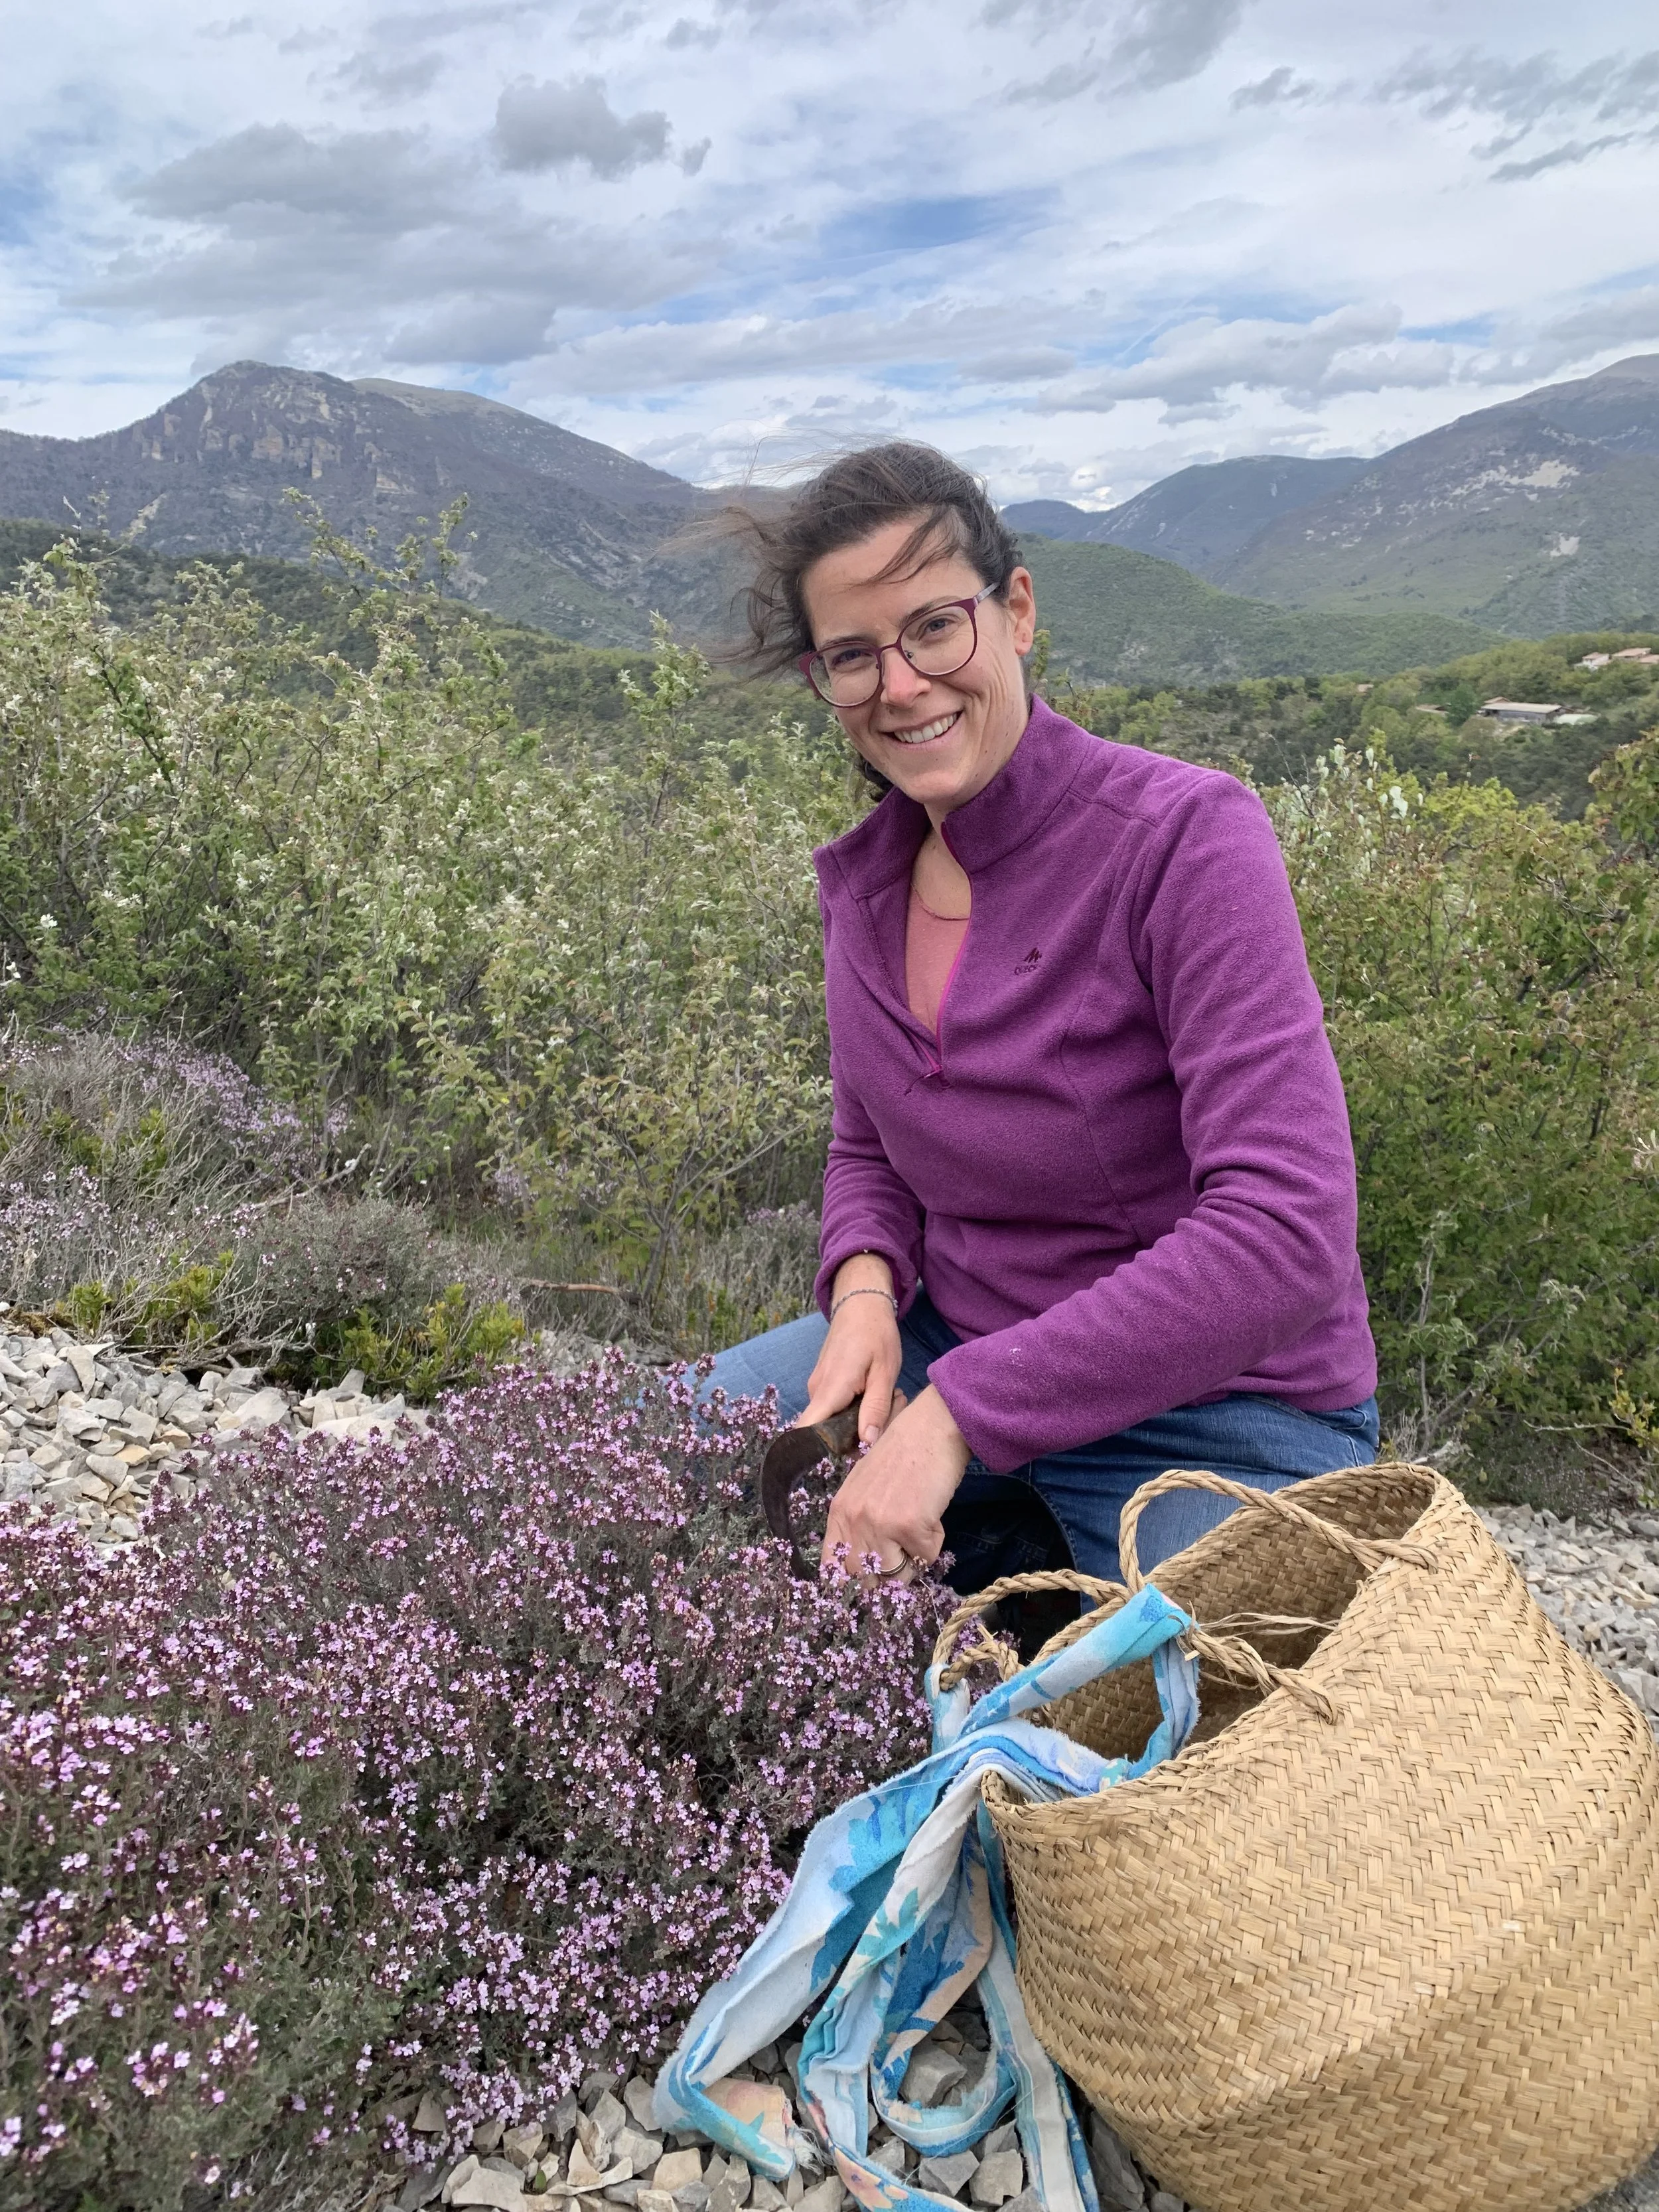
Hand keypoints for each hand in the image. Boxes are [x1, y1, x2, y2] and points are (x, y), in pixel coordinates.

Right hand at [798, 1255, 902, 1444]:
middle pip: (828, 1432)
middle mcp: (817, 1391)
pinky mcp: (824, 1384)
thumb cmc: (876, 1334)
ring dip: (862, 1417)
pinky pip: (836, 1407)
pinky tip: (877, 1391)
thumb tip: (866, 1443)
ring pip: (835, 1420)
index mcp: (831, 1389)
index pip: (807, 1431)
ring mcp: (818, 1387)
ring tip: (890, 1396)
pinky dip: (857, 1407)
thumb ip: (876, 1408)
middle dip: (859, 1433)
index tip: (848, 1457)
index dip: (817, 1451)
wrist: (861, 1302)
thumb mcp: (885, 1372)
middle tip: (892, 1410)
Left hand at [821, 1386, 971, 1575]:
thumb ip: (859, 1525)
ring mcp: (880, 1523)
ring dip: (912, 1561)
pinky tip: (932, 1516)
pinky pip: (925, 1557)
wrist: (930, 1429)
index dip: (852, 1582)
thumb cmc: (902, 1457)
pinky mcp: (909, 1525)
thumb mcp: (865, 1489)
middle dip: (886, 1576)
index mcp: (839, 1513)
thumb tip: (870, 1569)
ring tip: (918, 1530)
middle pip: (864, 1580)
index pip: (833, 1568)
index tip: (871, 1580)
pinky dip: (933, 1543)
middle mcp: (854, 1520)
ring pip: (895, 1577)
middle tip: (903, 1556)